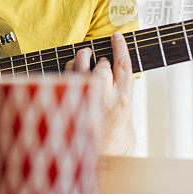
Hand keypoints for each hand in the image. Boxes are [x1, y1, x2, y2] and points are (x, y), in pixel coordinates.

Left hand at [64, 32, 134, 154]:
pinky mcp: (65, 99)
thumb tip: (114, 80)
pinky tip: (71, 69)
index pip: (123, 66)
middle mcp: (102, 97)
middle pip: (101, 64)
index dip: (120, 47)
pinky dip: (67, 69)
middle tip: (99, 59)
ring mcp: (82, 97)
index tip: (116, 36)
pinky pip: (64, 75)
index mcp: (122, 101)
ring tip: (84, 57)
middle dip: (99, 59)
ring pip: (79, 65)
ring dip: (82, 58)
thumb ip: (121, 99)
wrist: (96, 158)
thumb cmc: (113, 140)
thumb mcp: (127, 120)